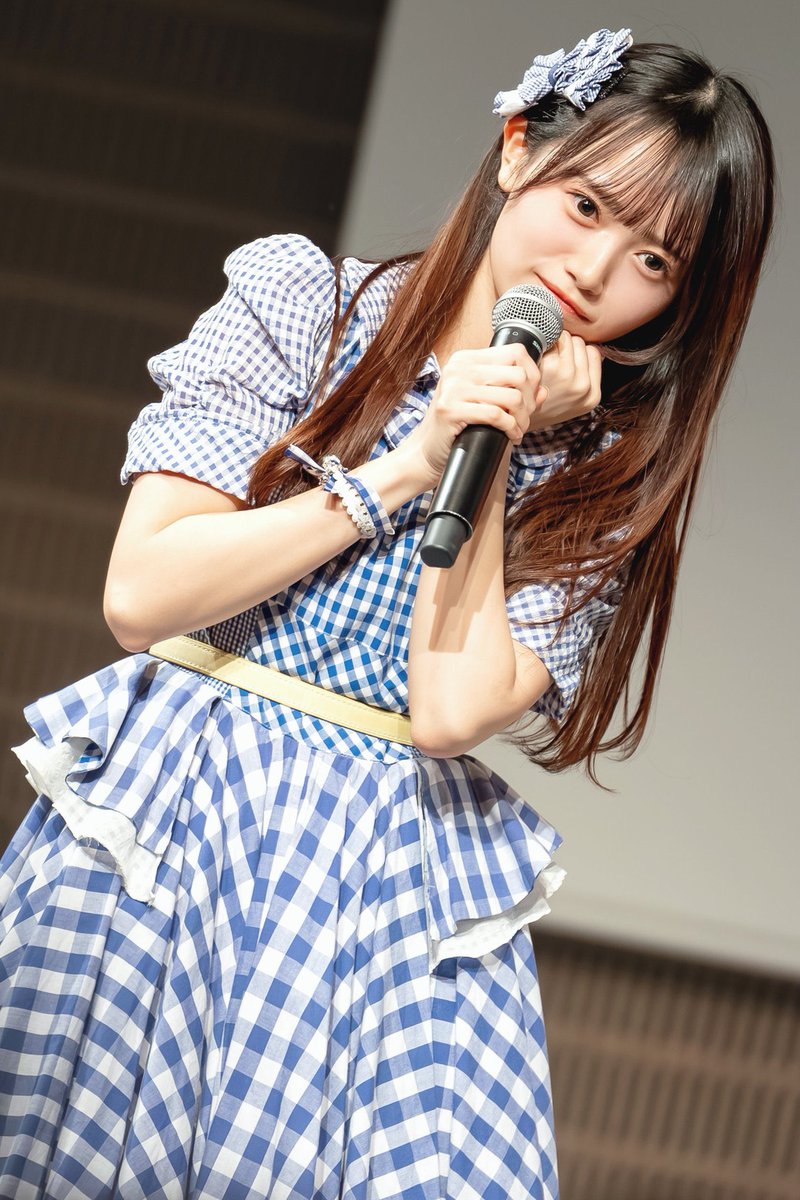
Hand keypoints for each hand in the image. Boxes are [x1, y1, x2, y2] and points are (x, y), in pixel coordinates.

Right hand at [403, 343, 547, 487]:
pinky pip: (497, 415)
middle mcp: (458, 368)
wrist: (427, 450)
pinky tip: (510, 436)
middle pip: (518, 375)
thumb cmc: (458, 424)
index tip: (530, 396)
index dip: (532, 374)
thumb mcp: (483, 401)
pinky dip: (511, 428)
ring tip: (517, 429)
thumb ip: (511, 391)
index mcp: (467, 359)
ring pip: (511, 397)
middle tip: (524, 418)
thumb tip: (543, 391)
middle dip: (528, 401)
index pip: (516, 352)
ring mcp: (453, 388)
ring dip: (522, 418)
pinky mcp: (451, 410)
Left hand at [529, 332, 602, 431]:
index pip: (593, 353)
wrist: (517, 419)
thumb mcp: (574, 400)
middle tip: (553, 361)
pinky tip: (536, 358)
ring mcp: (567, 375)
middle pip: (580, 343)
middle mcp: (583, 384)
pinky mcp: (550, 367)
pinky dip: (543, 343)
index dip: (578, 353)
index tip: (566, 360)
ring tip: (545, 359)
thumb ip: (584, 377)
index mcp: (592, 395)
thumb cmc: (544, 407)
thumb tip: (585, 348)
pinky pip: (552, 340)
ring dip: (555, 342)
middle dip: (567, 347)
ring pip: (567, 337)